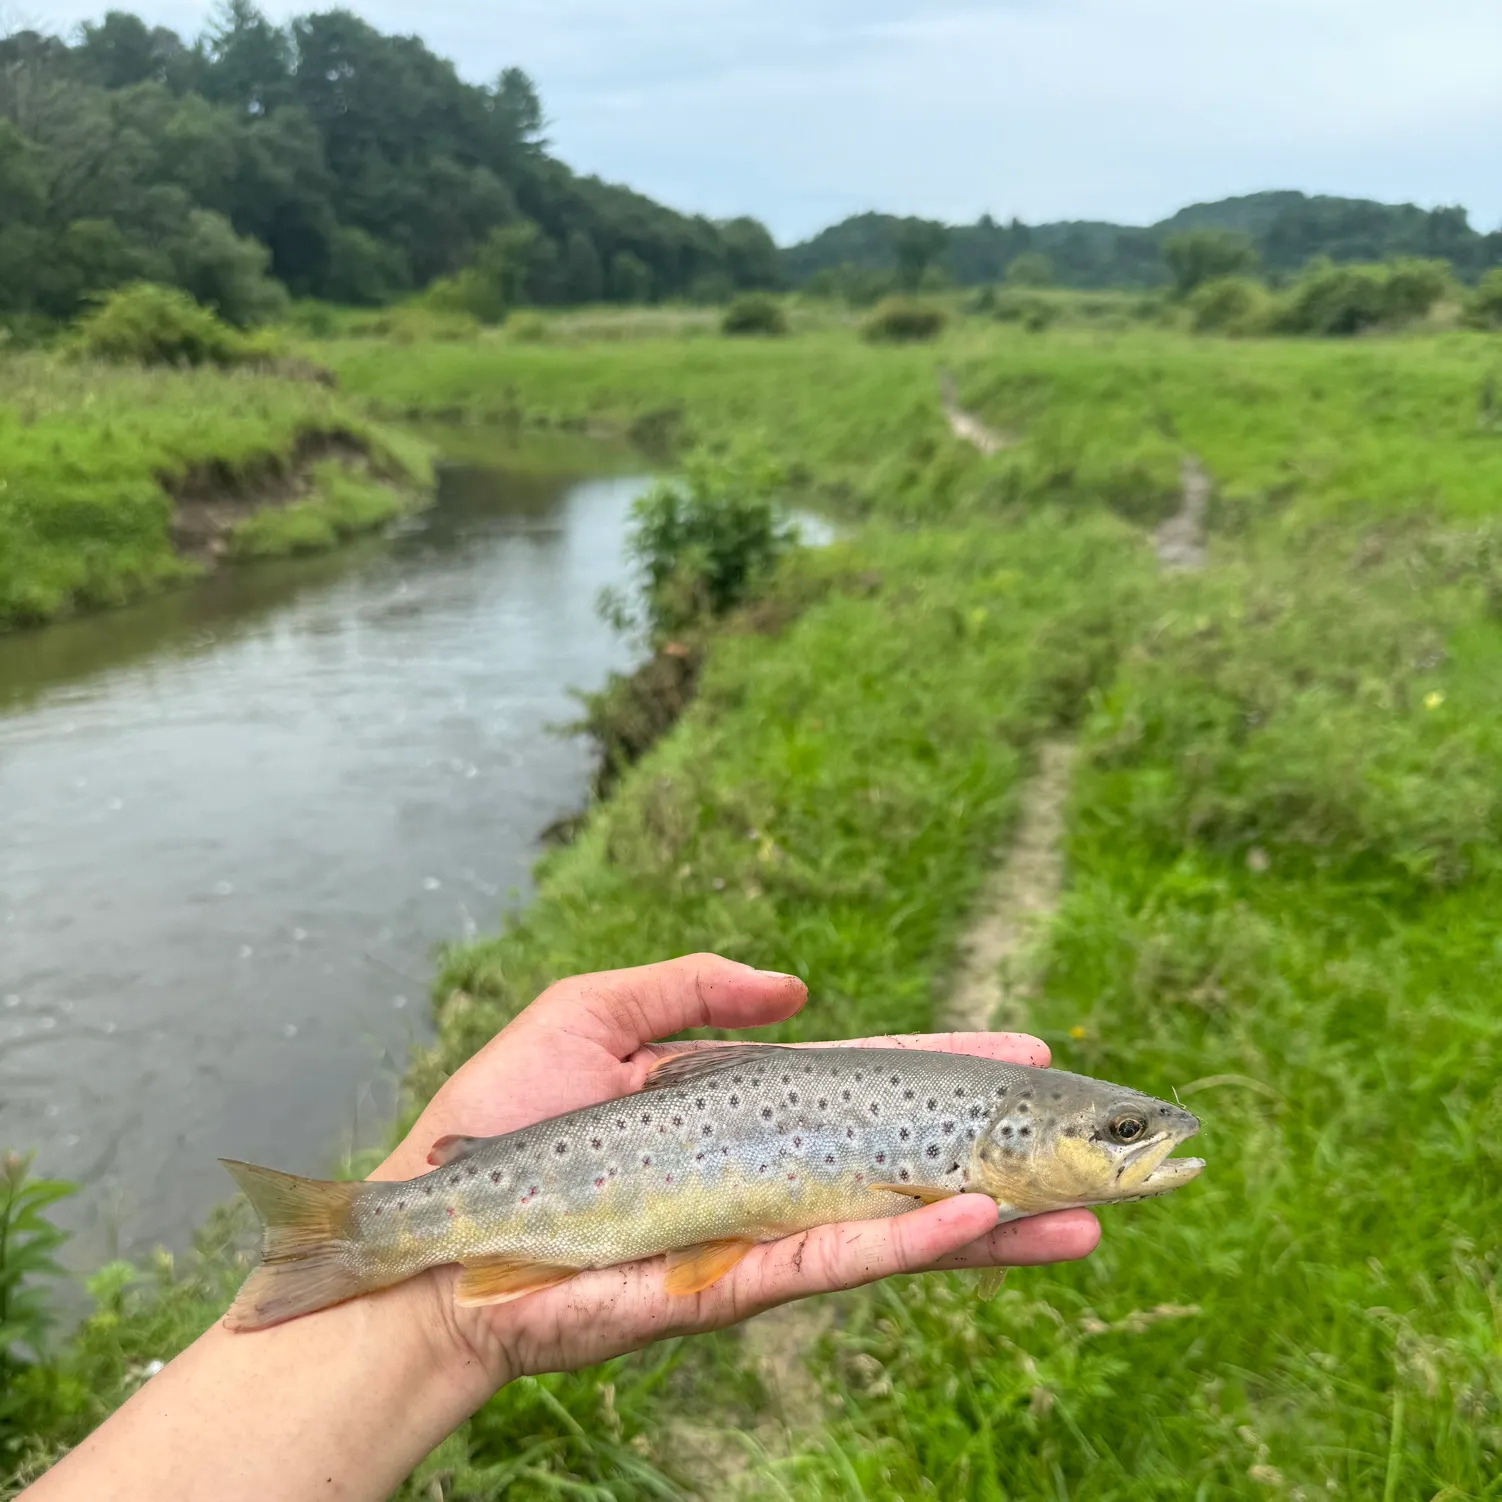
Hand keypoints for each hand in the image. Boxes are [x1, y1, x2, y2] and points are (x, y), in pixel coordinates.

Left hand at [375, 953, 1100, 1394]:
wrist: (435, 1231)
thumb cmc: (504, 1124)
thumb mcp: (595, 1011)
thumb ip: (692, 985)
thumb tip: (797, 986)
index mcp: (744, 1115)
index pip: (867, 1089)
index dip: (944, 1071)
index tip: (1023, 1049)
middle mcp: (766, 1179)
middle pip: (906, 1166)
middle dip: (1002, 1162)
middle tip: (1103, 1157)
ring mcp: (754, 1238)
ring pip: (894, 1231)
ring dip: (987, 1227)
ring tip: (1081, 1219)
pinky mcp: (726, 1287)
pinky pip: (830, 1262)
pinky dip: (903, 1244)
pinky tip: (970, 1223)